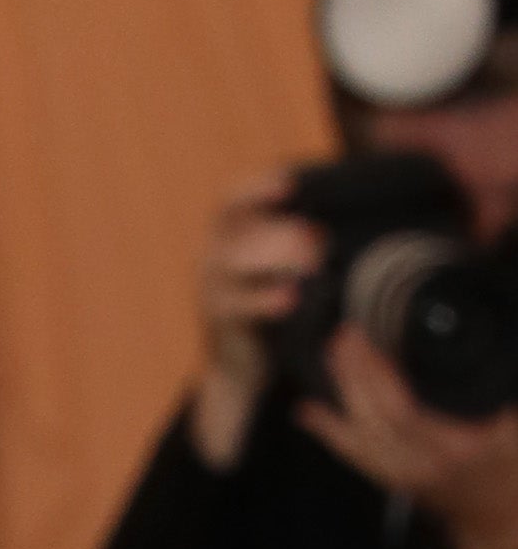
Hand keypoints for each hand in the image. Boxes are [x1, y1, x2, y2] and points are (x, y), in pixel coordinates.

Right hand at [189, 169, 320, 465]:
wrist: (240, 362)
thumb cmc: (271, 300)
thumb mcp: (276, 262)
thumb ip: (295, 236)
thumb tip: (337, 214)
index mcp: (226, 236)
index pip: (231, 202)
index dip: (257, 190)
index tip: (290, 186)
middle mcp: (213, 258)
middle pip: (242, 232)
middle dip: (283, 232)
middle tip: (320, 238)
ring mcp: (212, 290)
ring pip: (237, 263)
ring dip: (277, 258)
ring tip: (314, 262)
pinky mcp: (220, 322)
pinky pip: (240, 305)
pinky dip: (265, 299)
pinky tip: (292, 298)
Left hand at [301, 327, 517, 548]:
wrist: (502, 516)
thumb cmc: (513, 464)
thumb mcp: (514, 417)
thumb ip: (500, 386)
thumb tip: (500, 340)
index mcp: (457, 446)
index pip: (404, 411)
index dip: (379, 375)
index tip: (369, 340)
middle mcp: (423, 465)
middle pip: (374, 419)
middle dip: (354, 374)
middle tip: (343, 336)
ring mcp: (404, 476)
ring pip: (359, 436)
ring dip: (341, 393)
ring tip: (330, 355)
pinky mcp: (394, 481)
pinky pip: (354, 456)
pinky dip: (329, 431)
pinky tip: (308, 411)